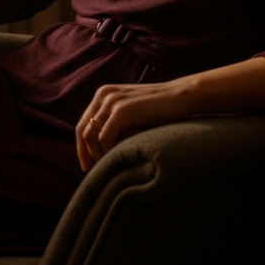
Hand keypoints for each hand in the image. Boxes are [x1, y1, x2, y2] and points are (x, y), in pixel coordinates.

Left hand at [75, 78, 195, 171]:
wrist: (182, 97)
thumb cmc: (159, 111)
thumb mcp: (130, 116)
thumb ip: (113, 126)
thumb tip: (95, 152)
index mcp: (104, 94)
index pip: (83, 124)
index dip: (81, 147)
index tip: (86, 165)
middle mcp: (104, 95)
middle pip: (83, 129)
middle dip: (85, 153)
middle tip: (90, 170)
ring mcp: (112, 100)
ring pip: (91, 135)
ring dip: (97, 153)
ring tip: (109, 163)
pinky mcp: (122, 110)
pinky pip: (104, 138)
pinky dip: (108, 151)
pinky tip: (119, 157)